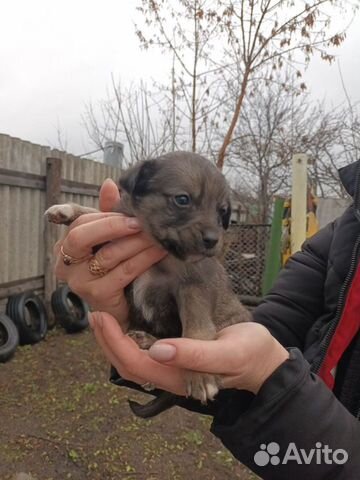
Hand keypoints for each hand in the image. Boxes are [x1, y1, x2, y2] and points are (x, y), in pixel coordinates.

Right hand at [54, 179, 165, 326]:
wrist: (121, 307)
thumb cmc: (113, 268)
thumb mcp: (108, 238)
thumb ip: (107, 213)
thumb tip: (109, 183)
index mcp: (64, 247)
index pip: (79, 222)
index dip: (105, 216)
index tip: (131, 211)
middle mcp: (64, 265)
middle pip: (81, 236)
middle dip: (113, 226)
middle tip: (140, 221)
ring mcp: (79, 282)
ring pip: (109, 254)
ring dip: (137, 241)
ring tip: (157, 233)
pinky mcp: (97, 296)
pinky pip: (124, 271)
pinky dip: (144, 258)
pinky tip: (159, 251)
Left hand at [89, 311, 288, 394]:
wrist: (263, 358)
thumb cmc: (250, 353)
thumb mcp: (228, 352)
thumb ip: (195, 354)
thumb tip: (156, 349)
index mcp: (181, 377)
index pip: (136, 365)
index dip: (115, 343)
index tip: (103, 318)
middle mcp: (171, 376)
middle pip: (128, 364)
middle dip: (108, 342)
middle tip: (95, 314)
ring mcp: (172, 368)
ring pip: (133, 359)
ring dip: (114, 340)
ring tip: (103, 316)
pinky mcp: (176, 358)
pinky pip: (143, 351)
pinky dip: (128, 337)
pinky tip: (124, 321)